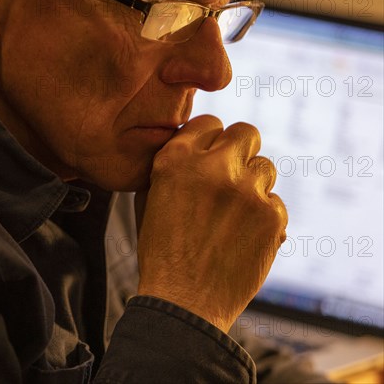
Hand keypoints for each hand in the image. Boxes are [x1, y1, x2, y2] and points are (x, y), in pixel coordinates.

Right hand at [135, 115, 287, 332]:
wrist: (183, 301)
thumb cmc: (161, 249)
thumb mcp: (149, 197)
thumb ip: (172, 163)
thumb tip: (196, 145)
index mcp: (177, 159)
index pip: (210, 122)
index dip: (211, 138)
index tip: (211, 154)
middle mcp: (214, 168)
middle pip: (246, 132)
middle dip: (240, 150)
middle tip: (231, 173)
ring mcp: (246, 191)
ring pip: (265, 166)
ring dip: (252, 183)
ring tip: (235, 210)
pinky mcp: (271, 216)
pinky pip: (275, 200)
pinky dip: (264, 214)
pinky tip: (244, 233)